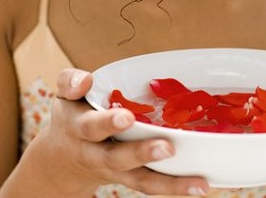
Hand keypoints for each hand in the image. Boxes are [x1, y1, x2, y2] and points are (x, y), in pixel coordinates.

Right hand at [50, 68, 209, 195]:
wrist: (62, 160)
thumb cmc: (72, 117)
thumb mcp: (64, 96)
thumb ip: (71, 82)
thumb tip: (87, 79)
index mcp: (80, 129)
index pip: (91, 126)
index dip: (108, 122)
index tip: (127, 116)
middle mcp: (96, 155)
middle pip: (117, 158)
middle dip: (142, 153)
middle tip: (167, 147)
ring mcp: (115, 171)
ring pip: (140, 180)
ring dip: (169, 183)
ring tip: (199, 182)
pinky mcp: (131, 179)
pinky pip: (152, 186)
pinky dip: (177, 187)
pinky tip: (203, 185)